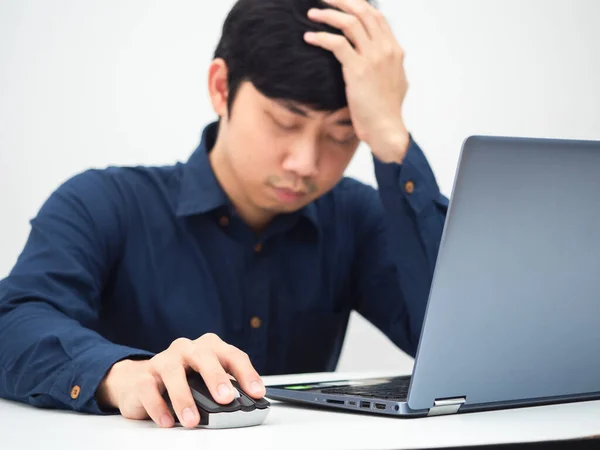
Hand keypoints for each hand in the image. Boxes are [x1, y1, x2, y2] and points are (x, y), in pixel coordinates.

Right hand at [96, 334, 264, 428]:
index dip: (246, 373)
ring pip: (174, 372)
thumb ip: (223, 388)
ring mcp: (164, 359)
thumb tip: (243, 405)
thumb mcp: (206, 381)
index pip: (232, 355)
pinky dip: (158, 406)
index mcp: (209, 348)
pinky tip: (167, 421)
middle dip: (216, 378)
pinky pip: (149, 388)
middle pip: (204, 357)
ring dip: (184, 398)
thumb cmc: (183, 379)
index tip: (257, 392)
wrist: (139, 379)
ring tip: (192, 420)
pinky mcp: (143, 375)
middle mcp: (188, 349)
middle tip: (225, 398)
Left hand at [304, 0, 409, 162]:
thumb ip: (388, 65)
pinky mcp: (358, 70)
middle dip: (341, 1)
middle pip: (363, 11)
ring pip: (350, 23)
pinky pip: (337, 44)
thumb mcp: (395, 82)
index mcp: (394, 50)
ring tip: (311, 13)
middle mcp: (386, 49)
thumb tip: (382, 57)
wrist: (386, 129)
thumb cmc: (386, 111)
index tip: (342, 3)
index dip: (358, 5)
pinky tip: (309, 37)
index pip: (377, 16)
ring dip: (328, 14)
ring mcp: (373, 59)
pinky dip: (321, 37)